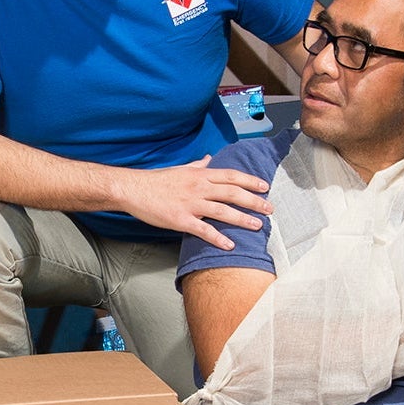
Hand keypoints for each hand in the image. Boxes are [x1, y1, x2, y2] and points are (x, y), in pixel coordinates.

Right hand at [113, 158, 271, 250]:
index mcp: (200, 175)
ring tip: (258, 226)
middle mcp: (199, 187)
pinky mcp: (180, 220)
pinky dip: (218, 237)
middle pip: (232, 193)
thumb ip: (198, 165)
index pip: (231, 176)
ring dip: (242, 219)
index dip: (250, 181)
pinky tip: (230, 245)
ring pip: (222, 211)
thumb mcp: (181, 169)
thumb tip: (210, 159)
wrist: (134, 189)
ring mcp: (190, 204)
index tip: (265, 186)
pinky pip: (203, 230)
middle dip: (254, 201)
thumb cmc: (157, 180)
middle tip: (270, 209)